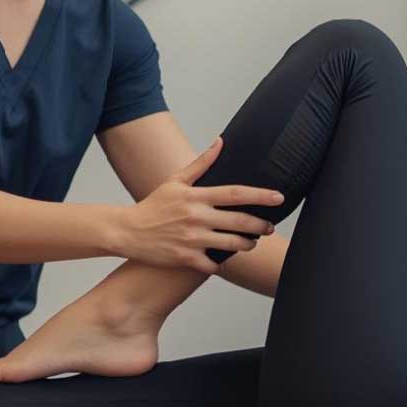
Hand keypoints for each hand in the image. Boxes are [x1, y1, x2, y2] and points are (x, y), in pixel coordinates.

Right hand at [117, 137, 283, 274]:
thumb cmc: (154, 205)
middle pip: (239, 221)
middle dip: (260, 225)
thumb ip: (201, 163)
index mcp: (196, 196)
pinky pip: (213, 264)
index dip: (260, 195)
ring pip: (231, 245)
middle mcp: (196, 217)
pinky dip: (220, 263)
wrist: (128, 231)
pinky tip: (223, 260)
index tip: (278, 198)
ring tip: (250, 243)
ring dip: (246, 245)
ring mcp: (192, 239)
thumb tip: (221, 141)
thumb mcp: (176, 180)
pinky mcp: (185, 258)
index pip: (236, 193)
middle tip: (269, 227)